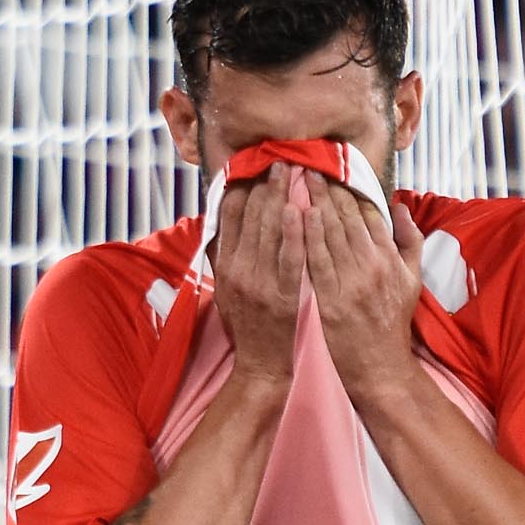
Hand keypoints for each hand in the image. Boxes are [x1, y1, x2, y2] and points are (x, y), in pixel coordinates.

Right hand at [204, 173, 302, 379]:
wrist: (260, 365)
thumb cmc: (248, 326)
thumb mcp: (228, 290)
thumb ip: (229, 257)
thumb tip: (231, 222)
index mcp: (225, 266)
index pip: (230, 217)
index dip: (243, 188)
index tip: (255, 166)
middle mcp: (238, 271)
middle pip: (250, 218)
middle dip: (264, 185)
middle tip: (278, 159)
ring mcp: (259, 283)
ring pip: (268, 232)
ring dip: (280, 198)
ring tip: (290, 172)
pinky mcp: (282, 295)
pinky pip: (288, 259)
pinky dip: (293, 233)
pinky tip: (299, 210)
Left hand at [288, 163, 422, 397]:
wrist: (381, 368)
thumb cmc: (393, 324)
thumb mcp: (412, 280)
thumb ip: (410, 241)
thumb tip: (401, 207)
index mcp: (391, 258)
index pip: (370, 213)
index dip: (351, 189)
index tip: (335, 169)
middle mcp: (373, 266)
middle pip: (348, 218)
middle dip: (329, 188)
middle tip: (310, 164)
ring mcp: (352, 283)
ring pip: (331, 233)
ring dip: (314, 203)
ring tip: (300, 179)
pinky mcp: (332, 299)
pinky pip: (316, 261)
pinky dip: (307, 236)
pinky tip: (296, 214)